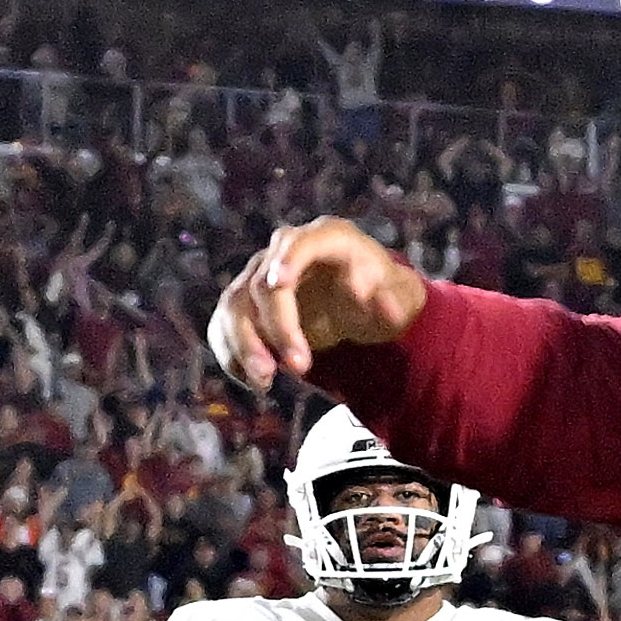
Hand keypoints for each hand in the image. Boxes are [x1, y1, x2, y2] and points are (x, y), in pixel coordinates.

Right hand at [204, 216, 431, 390]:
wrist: (356, 300)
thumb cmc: (379, 293)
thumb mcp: (397, 294)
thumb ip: (393, 298)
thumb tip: (380, 305)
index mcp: (326, 238)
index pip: (299, 243)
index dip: (287, 260)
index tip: (279, 284)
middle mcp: (284, 250)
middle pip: (262, 285)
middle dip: (277, 329)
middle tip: (300, 368)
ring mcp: (259, 274)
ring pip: (233, 306)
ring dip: (245, 347)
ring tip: (265, 382)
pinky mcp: (245, 302)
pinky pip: (223, 325)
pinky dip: (232, 354)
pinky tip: (253, 379)